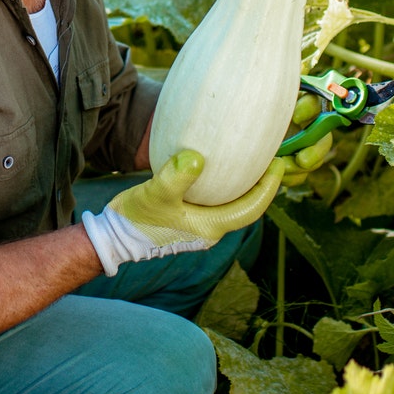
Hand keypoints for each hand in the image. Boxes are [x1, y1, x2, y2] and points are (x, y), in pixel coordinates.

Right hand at [79, 151, 285, 275]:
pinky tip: (215, 165)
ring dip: (242, 184)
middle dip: (260, 183)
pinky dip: (222, 184)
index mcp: (212, 227)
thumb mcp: (156, 194)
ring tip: (248, 157)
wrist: (114, 238)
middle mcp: (211, 229)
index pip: (252, 209)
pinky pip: (214, 201)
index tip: (279, 164)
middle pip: (246, 206)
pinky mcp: (188, 220)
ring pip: (230, 203)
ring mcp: (199, 225)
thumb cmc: (136, 219)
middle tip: (268, 155)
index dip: (269, 187)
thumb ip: (176, 177)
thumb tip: (197, 158)